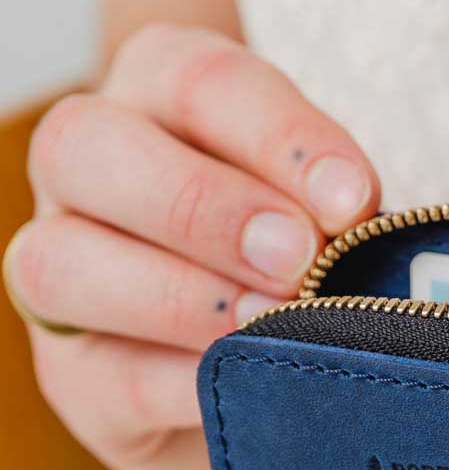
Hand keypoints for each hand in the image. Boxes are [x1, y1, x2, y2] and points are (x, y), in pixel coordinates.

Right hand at [5, 24, 378, 469]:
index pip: (200, 80)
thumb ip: (339, 212)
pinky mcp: (77, 378)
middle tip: (299, 259)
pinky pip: (103, 375)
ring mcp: (61, 273)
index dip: (279, 136)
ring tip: (272, 325)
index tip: (354, 198)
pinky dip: (180, 383)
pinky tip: (248, 389)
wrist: (283, 377)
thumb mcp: (336, 217)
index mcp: (158, 95)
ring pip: (62, 263)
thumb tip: (366, 232)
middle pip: (86, 145)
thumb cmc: (319, 266)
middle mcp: (87, 172)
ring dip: (180, 296)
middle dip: (202, 205)